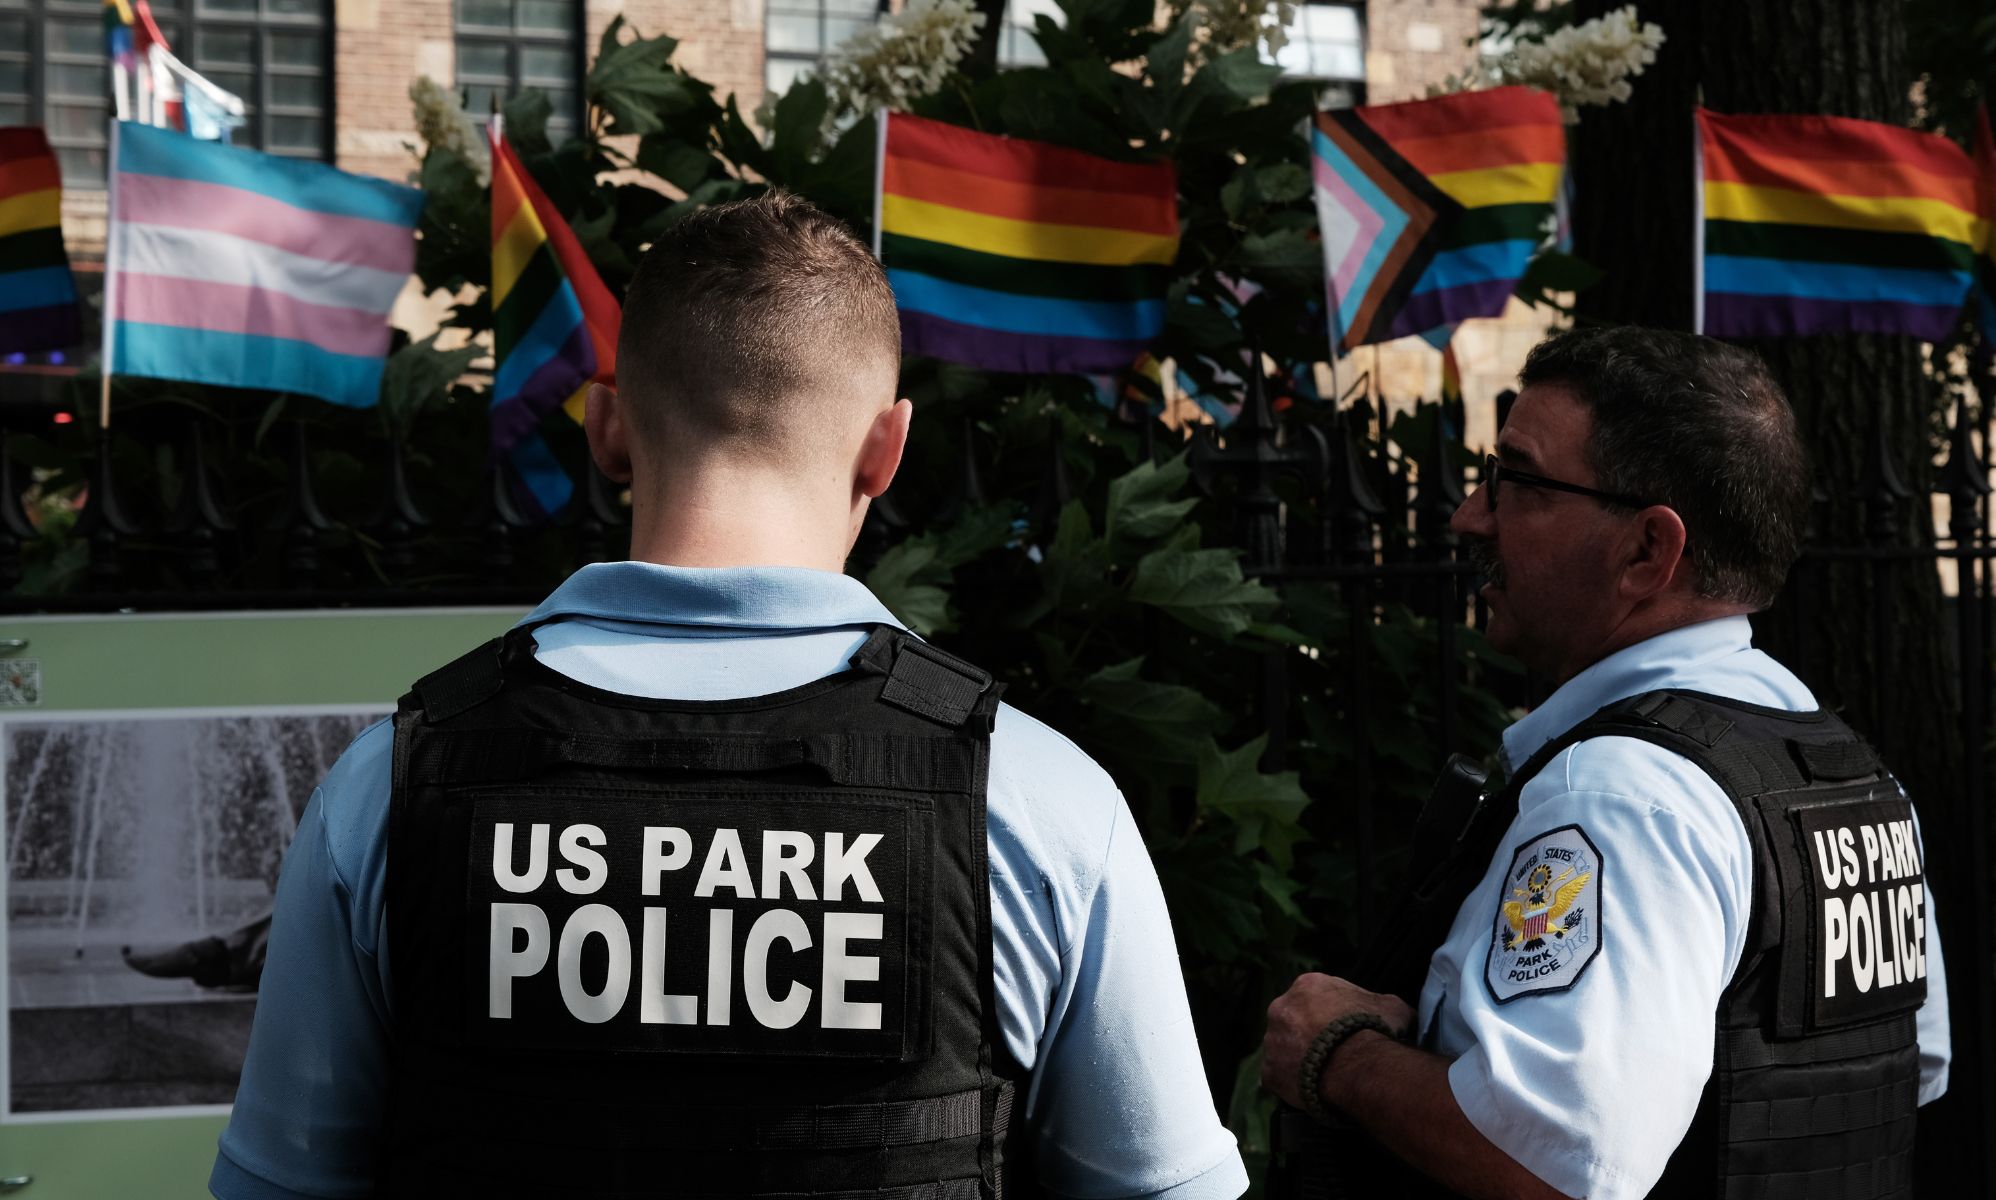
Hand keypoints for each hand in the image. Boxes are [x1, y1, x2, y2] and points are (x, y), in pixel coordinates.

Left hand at [1261, 973, 1414, 1108]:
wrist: (1359, 1066)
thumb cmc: (1374, 1031)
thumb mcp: (1391, 1006)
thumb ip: (1381, 1004)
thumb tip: (1392, 1012)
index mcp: (1307, 986)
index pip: (1315, 998)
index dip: (1330, 1015)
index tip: (1342, 1030)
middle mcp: (1281, 1008)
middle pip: (1293, 1021)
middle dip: (1309, 1035)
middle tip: (1330, 1053)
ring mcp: (1272, 1041)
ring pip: (1282, 1049)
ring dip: (1297, 1059)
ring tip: (1322, 1073)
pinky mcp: (1269, 1072)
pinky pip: (1278, 1078)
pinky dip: (1291, 1084)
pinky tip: (1311, 1089)